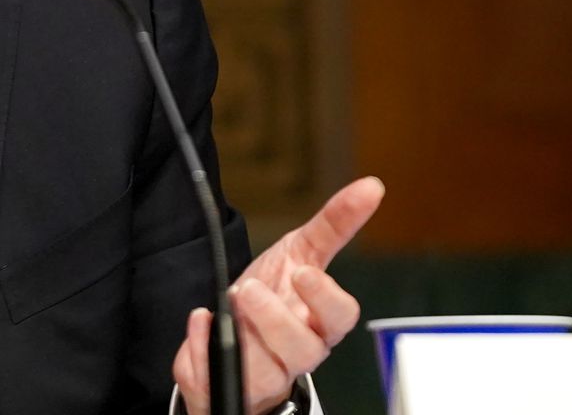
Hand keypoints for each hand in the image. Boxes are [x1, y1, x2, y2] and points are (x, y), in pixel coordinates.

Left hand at [173, 176, 384, 414]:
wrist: (239, 331)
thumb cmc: (279, 294)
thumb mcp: (301, 253)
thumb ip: (334, 224)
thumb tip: (370, 186)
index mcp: (319, 322)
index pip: (338, 317)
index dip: (325, 298)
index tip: (303, 273)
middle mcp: (297, 352)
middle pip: (302, 349)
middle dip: (277, 321)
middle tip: (252, 290)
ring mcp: (264, 374)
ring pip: (263, 372)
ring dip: (243, 334)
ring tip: (230, 301)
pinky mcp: (226, 384)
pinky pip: (213, 377)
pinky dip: (201, 348)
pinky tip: (200, 321)